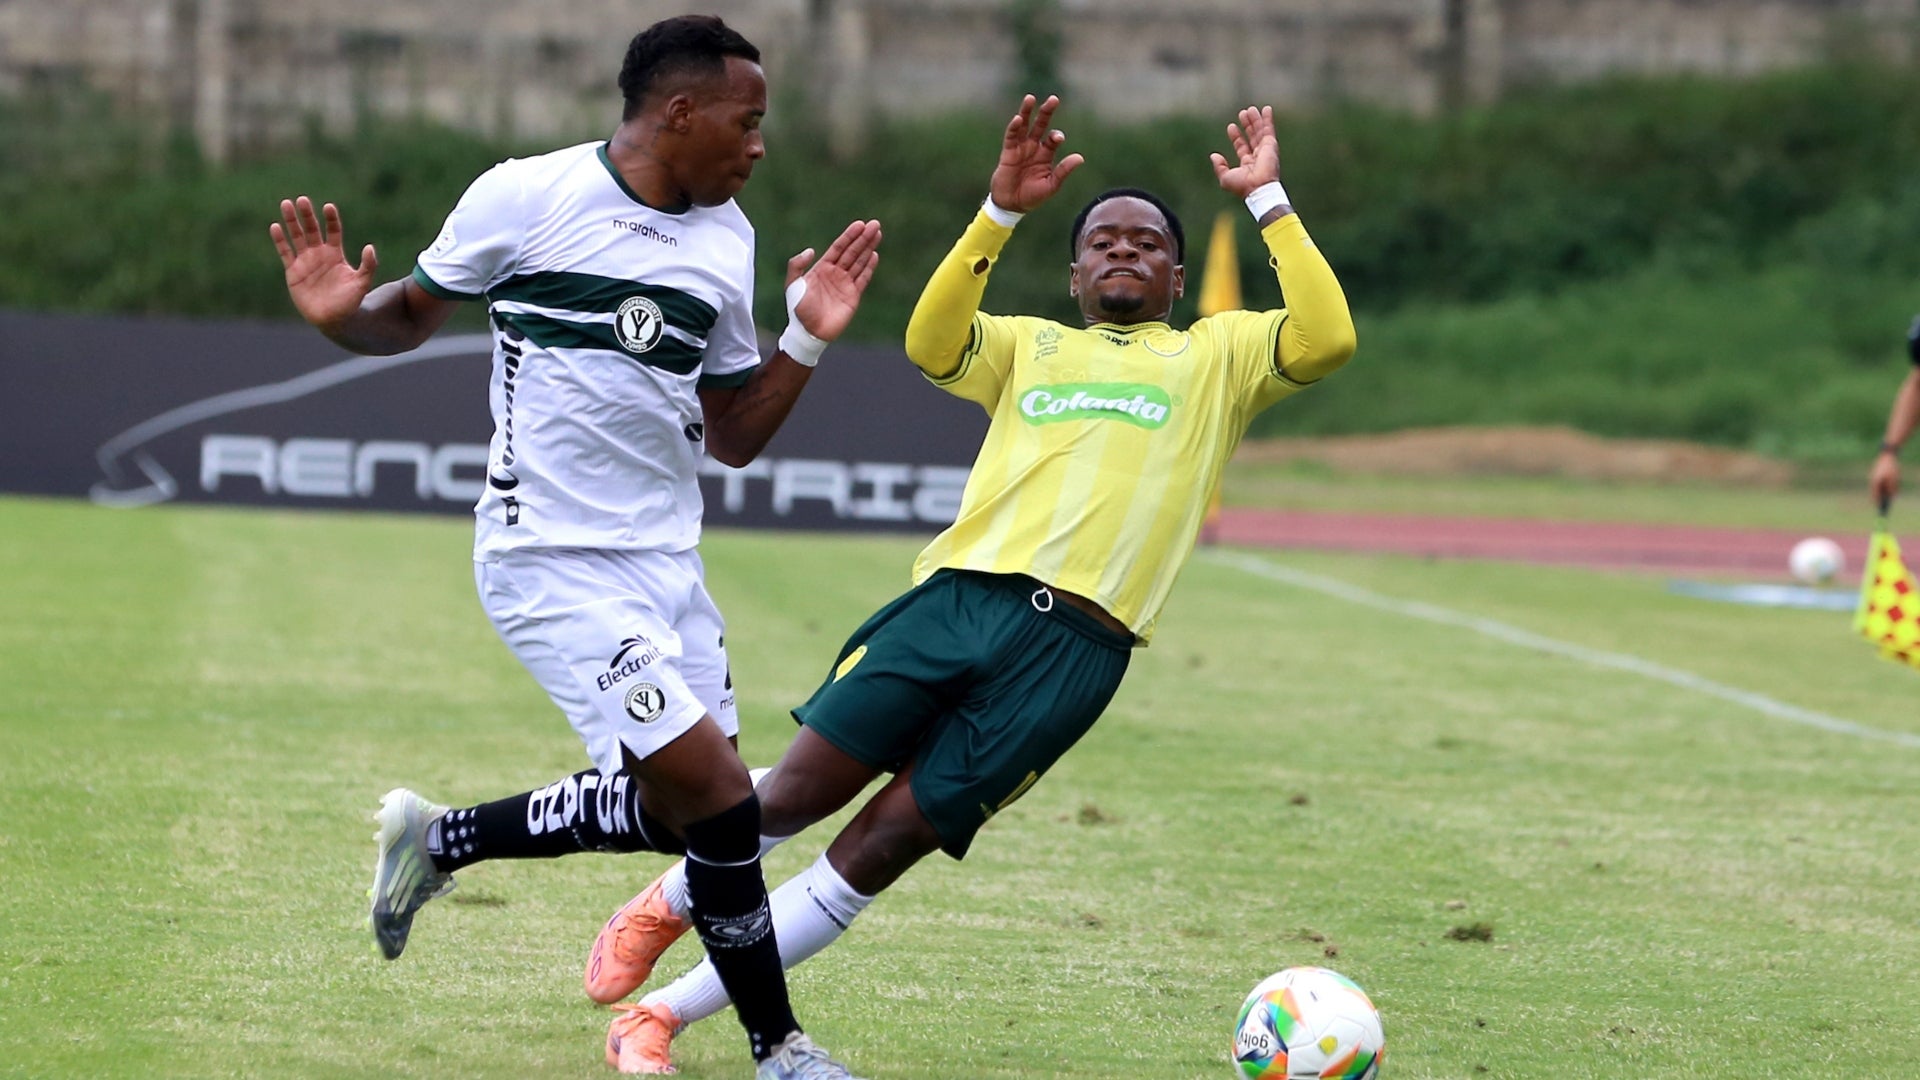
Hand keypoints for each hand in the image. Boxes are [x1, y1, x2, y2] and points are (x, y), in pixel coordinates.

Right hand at [270, 196, 377, 331]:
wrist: (333, 319)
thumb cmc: (350, 302)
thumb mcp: (361, 283)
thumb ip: (367, 266)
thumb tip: (370, 247)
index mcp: (335, 254)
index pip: (333, 231)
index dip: (331, 219)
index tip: (328, 207)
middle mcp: (319, 254)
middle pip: (312, 229)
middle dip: (307, 215)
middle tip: (302, 199)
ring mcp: (305, 261)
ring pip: (296, 236)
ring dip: (291, 221)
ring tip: (286, 204)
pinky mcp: (293, 271)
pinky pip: (285, 252)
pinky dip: (280, 240)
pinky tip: (275, 227)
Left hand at [786, 219, 882, 341]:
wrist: (809, 332)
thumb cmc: (799, 309)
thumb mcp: (792, 284)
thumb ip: (797, 265)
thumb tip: (811, 250)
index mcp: (822, 268)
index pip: (839, 247)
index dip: (849, 236)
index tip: (860, 224)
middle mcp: (836, 273)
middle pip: (852, 251)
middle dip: (863, 238)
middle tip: (875, 224)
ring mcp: (846, 284)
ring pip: (860, 262)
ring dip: (869, 248)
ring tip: (878, 234)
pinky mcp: (853, 296)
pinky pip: (863, 279)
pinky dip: (869, 267)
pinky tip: (874, 255)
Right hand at [988, 95, 1083, 213]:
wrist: (1011, 204)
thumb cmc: (1032, 197)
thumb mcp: (1051, 185)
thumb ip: (1063, 170)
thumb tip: (1080, 158)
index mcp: (1046, 154)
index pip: (1053, 139)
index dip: (1056, 136)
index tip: (1056, 138)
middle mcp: (1034, 147)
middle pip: (1041, 125)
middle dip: (1046, 112)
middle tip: (1054, 99)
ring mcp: (1021, 148)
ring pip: (1025, 126)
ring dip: (1027, 112)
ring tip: (1031, 98)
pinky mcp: (1008, 152)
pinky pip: (1011, 136)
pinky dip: (1014, 127)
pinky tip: (1018, 119)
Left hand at [1210, 106, 1281, 198]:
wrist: (1258, 187)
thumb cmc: (1242, 186)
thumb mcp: (1226, 177)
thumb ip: (1219, 166)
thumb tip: (1213, 156)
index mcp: (1247, 164)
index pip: (1241, 146)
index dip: (1236, 137)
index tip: (1231, 126)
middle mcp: (1257, 156)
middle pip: (1252, 136)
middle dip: (1247, 125)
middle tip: (1242, 113)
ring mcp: (1265, 150)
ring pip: (1260, 131)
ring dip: (1255, 120)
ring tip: (1250, 109)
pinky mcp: (1271, 144)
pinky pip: (1269, 129)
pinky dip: (1268, 119)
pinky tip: (1266, 109)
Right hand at [1871, 449, 1900, 509]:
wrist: (1888, 455)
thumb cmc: (1892, 468)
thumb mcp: (1894, 480)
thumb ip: (1892, 489)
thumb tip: (1891, 496)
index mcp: (1875, 483)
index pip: (1875, 496)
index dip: (1878, 503)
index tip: (1881, 510)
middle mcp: (1872, 481)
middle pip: (1875, 493)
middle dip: (1880, 499)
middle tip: (1885, 505)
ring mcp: (1873, 477)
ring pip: (1877, 488)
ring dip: (1882, 492)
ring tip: (1887, 496)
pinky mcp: (1876, 474)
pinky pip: (1879, 483)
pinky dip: (1882, 487)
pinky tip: (1887, 487)